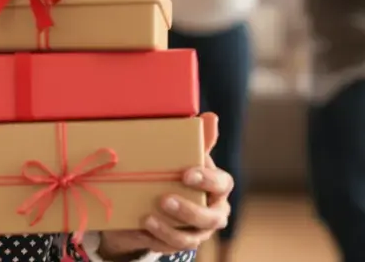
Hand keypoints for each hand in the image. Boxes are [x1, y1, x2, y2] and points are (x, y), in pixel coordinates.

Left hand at [97, 113, 233, 257]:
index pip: (222, 184)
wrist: (158, 197)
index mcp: (218, 187)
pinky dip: (156, 239)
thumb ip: (198, 139)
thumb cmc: (177, 171)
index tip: (186, 173)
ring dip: (169, 230)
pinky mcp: (179, 244)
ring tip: (148, 218)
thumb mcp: (185, 155)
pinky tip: (142, 229)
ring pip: (190, 238)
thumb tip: (210, 117)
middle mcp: (214, 212)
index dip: (207, 180)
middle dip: (188, 210)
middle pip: (211, 217)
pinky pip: (170, 247)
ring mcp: (198, 232)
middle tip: (165, 200)